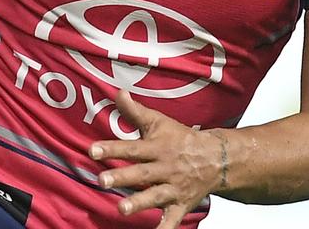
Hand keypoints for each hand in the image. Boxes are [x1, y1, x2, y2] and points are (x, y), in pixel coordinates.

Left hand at [89, 91, 226, 228]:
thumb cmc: (181, 139)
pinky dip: (164, 228)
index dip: (112, 148)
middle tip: (101, 180)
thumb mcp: (159, 122)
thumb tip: (117, 93)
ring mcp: (173, 188)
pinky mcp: (180, 205)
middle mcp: (165, 168)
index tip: (93, 150)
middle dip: (122, 177)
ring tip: (121, 208)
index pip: (132, 148)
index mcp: (157, 147)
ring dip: (139, 203)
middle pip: (141, 173)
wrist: (216, 158)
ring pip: (155, 196)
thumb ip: (135, 111)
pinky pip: (172, 220)